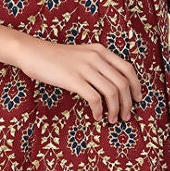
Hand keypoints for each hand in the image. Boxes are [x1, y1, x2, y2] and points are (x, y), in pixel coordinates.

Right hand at [15, 35, 143, 124]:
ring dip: (116, 109)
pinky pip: (95, 98)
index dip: (136, 86)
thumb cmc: (55, 57)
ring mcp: (85, 68)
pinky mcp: (74, 80)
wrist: (33, 52)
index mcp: (100, 50)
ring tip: (113, 119)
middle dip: (128, 103)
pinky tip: (97, 116)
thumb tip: (111, 86)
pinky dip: (100, 110)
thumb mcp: (81, 54)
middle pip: (122, 83)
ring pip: (112, 92)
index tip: (137, 99)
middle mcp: (96, 57)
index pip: (128, 69)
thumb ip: (97, 64)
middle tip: (126, 116)